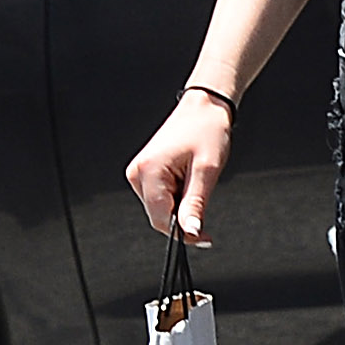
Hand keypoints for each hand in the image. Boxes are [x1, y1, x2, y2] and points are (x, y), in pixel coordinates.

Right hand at [126, 90, 235, 245]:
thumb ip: (195, 204)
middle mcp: (137, 173)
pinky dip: (178, 196)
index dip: (183, 234)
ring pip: (160, 208)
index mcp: (148, 171)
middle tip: (206, 202)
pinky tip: (188, 178)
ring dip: (181, 205)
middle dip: (183, 218)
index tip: (204, 238)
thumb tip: (190, 232)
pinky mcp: (146, 172)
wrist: (205, 107)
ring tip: (197, 180)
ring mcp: (139, 172)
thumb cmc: (206, 130)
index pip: (160, 219)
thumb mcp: (206, 171)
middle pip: (159, 215)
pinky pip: (161, 197)